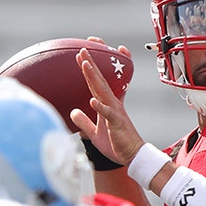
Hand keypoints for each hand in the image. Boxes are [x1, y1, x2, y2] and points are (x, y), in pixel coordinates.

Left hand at [71, 48, 144, 164]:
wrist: (132, 156)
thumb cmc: (115, 143)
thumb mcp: (94, 133)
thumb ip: (84, 122)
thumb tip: (73, 112)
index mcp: (107, 105)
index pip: (96, 84)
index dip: (89, 70)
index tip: (81, 56)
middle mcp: (112, 104)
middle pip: (99, 81)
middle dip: (90, 65)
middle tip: (82, 49)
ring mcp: (115, 112)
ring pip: (103, 91)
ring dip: (94, 77)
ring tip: (85, 64)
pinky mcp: (117, 123)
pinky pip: (108, 114)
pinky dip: (100, 106)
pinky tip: (92, 100)